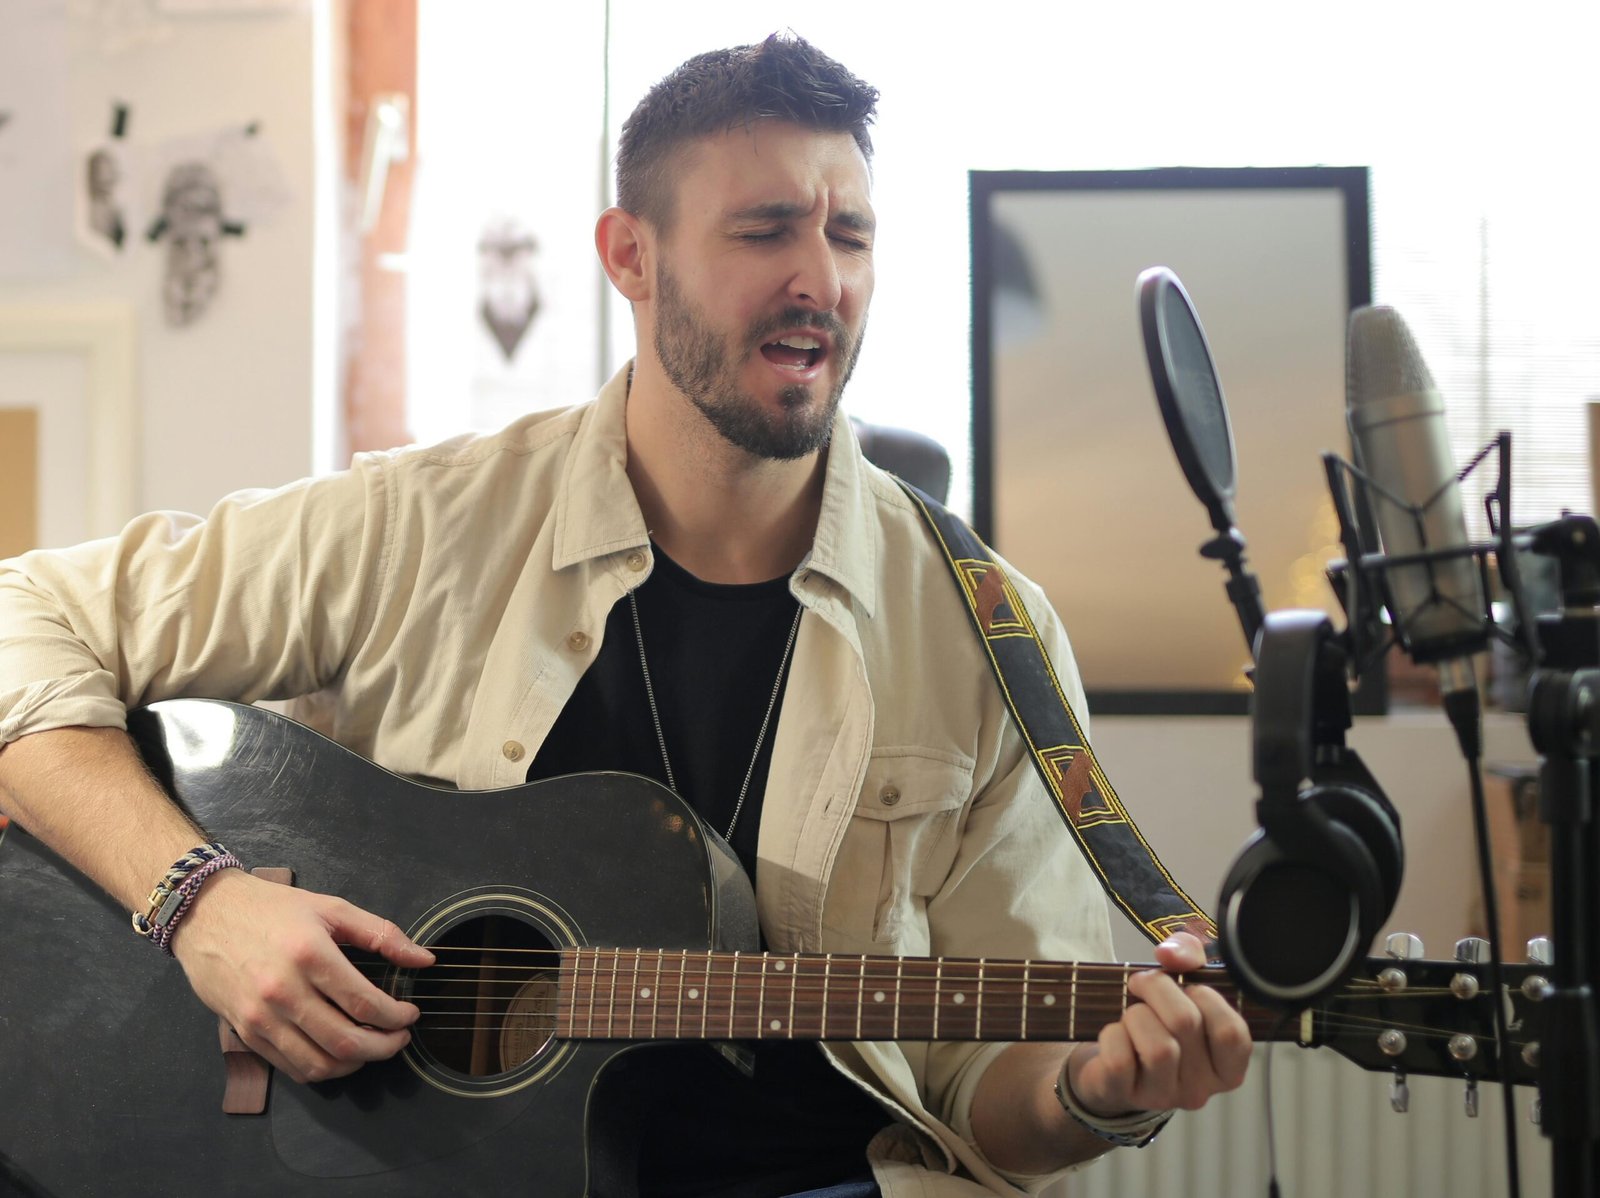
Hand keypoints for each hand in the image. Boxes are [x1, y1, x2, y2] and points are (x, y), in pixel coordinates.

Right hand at [170, 868, 434, 1083]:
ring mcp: (260, 1017)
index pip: (365, 1003)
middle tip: (399, 1038)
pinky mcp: (244, 1032)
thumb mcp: (331, 908)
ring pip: (319, 1064)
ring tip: (373, 1048)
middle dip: (384, 1047)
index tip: (411, 1014)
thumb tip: (425, 959)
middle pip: (345, 1041)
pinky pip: (291, 1067)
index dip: (397, 1016)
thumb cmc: (272, 908)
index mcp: (309, 954)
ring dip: (356, 1065)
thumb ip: (382, 934)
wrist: (206, 913)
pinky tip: (339, 1054)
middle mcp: (282, 990)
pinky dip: (322, 1069)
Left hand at [1066, 932, 1249, 1115]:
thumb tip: (1170, 954)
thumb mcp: (1181, 985)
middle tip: (1141, 983)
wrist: (1108, 1066)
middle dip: (1157, 988)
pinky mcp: (1123, 1095)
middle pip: (1185, 1024)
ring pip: (1158, 1047)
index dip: (1206, 997)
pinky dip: (1111, 1035)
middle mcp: (1200, 1089)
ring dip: (1135, 1015)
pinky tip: (1114, 1036)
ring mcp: (1162, 1097)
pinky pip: (1120, 1060)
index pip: (1232, 1032)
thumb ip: (1188, 956)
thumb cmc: (1155, 1022)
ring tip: (1131, 1016)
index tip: (1186, 986)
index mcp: (1226, 1066)